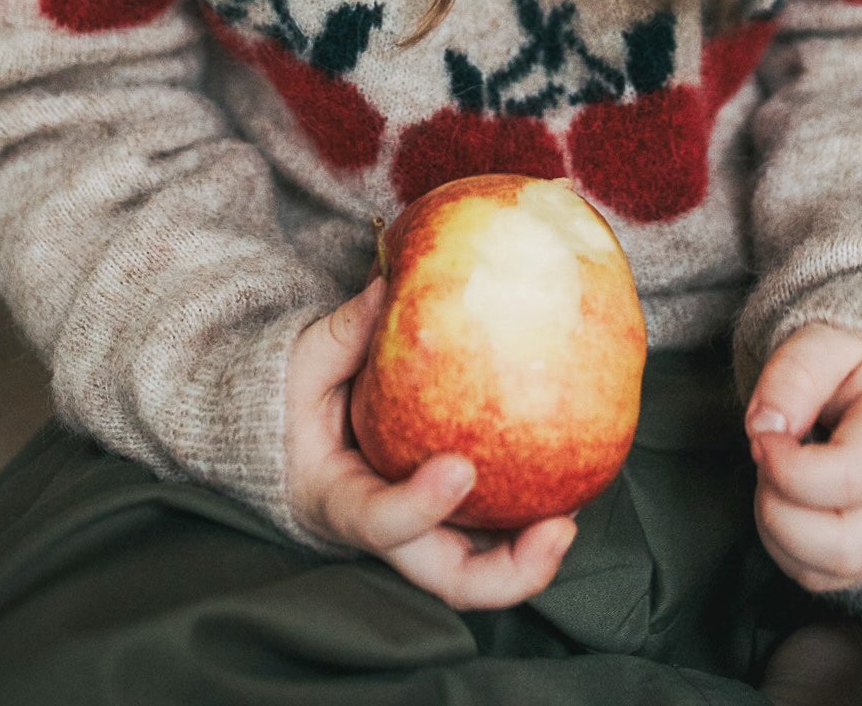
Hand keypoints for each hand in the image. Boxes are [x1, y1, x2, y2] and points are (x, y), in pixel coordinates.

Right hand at [286, 278, 576, 609]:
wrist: (284, 435)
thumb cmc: (289, 399)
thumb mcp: (304, 363)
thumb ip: (346, 332)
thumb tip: (391, 282)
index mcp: (339, 498)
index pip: (379, 522)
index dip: (421, 507)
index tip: (461, 467)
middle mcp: (387, 531)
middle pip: (447, 579)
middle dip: (509, 571)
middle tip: (560, 527)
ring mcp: (420, 530)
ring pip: (480, 565)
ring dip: (533, 550)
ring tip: (577, 501)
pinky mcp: (443, 513)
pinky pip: (489, 525)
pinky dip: (528, 510)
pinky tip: (567, 470)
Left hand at [745, 325, 861, 592]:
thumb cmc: (858, 369)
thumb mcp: (829, 342)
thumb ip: (796, 374)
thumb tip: (763, 430)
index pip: (852, 478)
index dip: (789, 468)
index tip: (761, 437)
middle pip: (845, 547)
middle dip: (779, 511)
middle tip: (765, 459)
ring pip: (828, 572)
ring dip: (776, 528)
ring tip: (775, 474)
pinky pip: (817, 578)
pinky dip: (782, 545)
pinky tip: (784, 498)